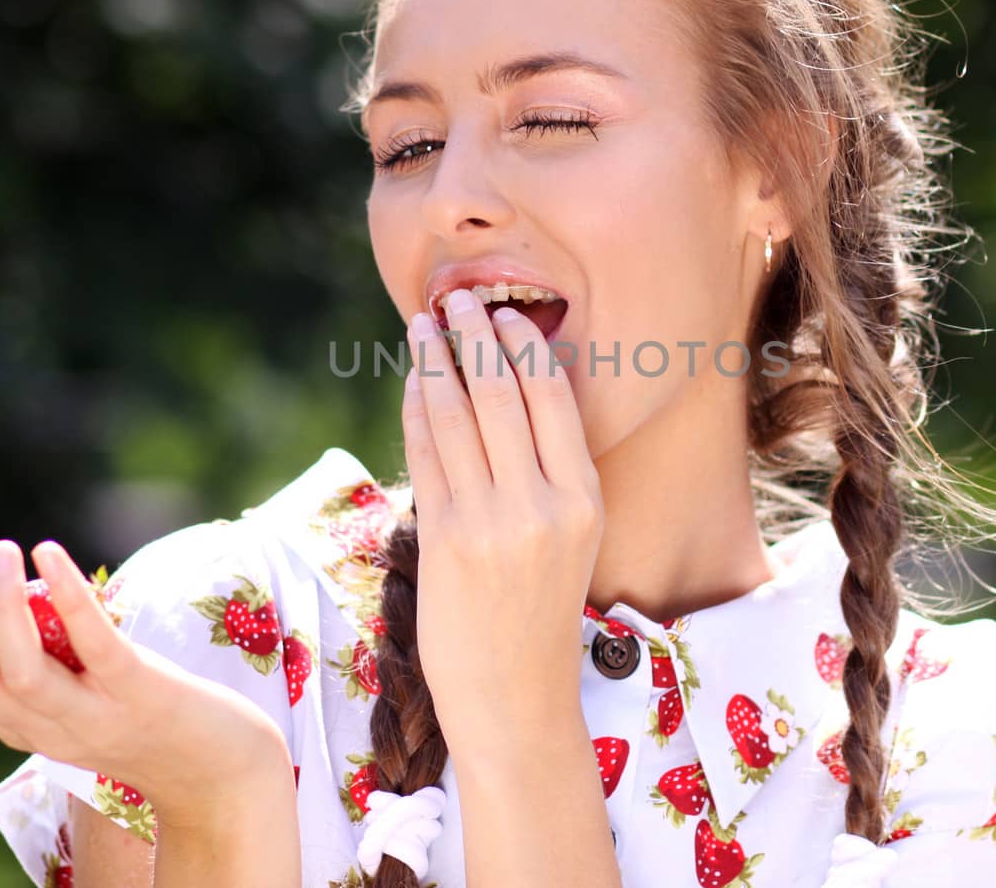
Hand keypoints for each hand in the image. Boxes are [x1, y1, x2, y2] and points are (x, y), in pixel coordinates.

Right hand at [0, 537, 293, 827]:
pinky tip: (49, 553)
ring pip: (19, 671)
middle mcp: (45, 730)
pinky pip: (95, 646)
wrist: (216, 763)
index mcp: (19, 727)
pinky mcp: (140, 692)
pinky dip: (66, 597)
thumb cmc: (138, 712)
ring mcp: (93, 715)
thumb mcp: (71, 694)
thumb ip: (32, 659)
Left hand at [403, 290, 604, 756]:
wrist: (514, 697)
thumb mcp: (570, 540)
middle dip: (473, 336)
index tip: (501, 313)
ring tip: (424, 326)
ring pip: (456, 414)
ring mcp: (492, 522)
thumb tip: (504, 396)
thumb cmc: (538, 616)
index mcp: (585, 499)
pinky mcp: (444, 539)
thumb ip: (547, 475)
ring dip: (434, 360)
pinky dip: (413, 408)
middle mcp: (543, 504)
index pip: (552, 397)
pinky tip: (410, 381)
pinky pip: (425, 452)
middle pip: (502, 394)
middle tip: (454, 298)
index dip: (522, 346)